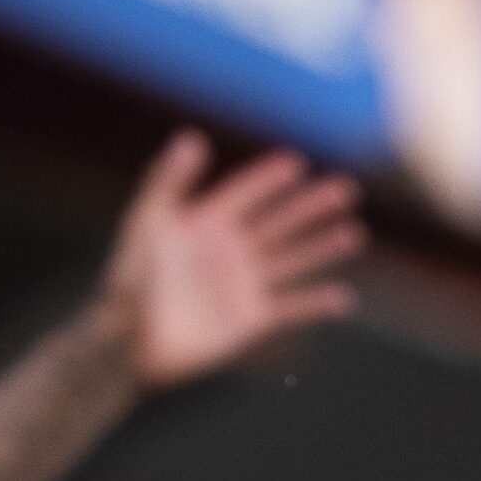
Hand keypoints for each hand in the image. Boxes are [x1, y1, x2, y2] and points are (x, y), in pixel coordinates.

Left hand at [100, 130, 361, 389]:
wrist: (127, 343)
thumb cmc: (128, 279)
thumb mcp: (147, 222)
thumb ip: (168, 180)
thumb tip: (194, 137)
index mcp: (205, 224)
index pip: (245, 194)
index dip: (269, 179)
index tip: (297, 162)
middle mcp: (228, 252)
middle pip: (278, 222)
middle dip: (311, 207)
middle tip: (345, 189)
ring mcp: (241, 286)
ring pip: (292, 260)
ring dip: (322, 247)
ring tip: (354, 232)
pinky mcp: (249, 321)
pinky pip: (289, 308)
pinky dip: (316, 304)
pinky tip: (343, 297)